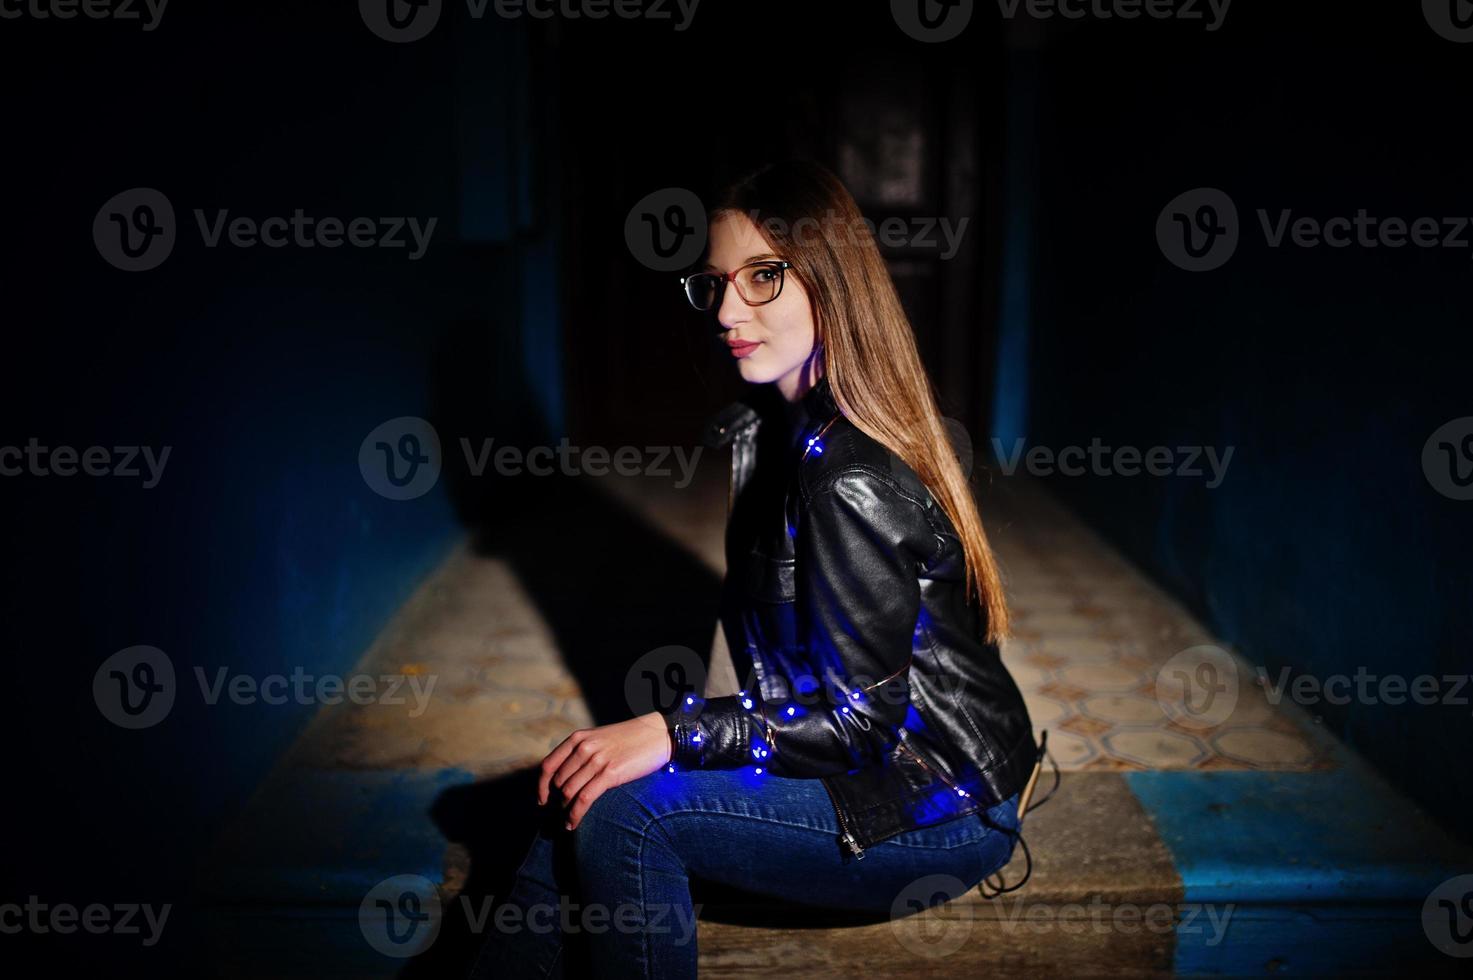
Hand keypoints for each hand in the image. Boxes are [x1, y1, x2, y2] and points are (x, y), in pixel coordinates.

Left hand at [537, 711, 672, 830]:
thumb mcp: (600, 738)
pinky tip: (573, 824)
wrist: (659, 734)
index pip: (548, 765)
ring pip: (568, 792)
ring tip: (568, 822)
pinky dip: (575, 814)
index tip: (543, 800)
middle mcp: (584, 748)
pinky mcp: (610, 773)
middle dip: (557, 801)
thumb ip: (582, 752)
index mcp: (578, 738)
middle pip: (558, 782)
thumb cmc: (631, 739)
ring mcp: (596, 760)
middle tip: (562, 813)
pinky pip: (584, 799)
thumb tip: (567, 776)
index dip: (541, 786)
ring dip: (565, 810)